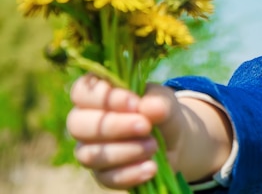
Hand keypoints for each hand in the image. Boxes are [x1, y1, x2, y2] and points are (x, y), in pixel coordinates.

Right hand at [66, 74, 183, 188]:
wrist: (175, 140)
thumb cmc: (160, 111)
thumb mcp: (164, 100)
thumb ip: (158, 100)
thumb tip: (151, 108)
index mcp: (96, 94)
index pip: (81, 92)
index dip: (104, 98)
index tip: (135, 103)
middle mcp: (85, 121)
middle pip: (77, 124)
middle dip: (113, 126)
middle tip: (146, 126)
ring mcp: (90, 150)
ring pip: (89, 155)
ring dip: (125, 151)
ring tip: (154, 146)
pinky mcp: (102, 174)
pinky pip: (106, 178)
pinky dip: (130, 173)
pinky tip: (151, 167)